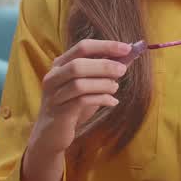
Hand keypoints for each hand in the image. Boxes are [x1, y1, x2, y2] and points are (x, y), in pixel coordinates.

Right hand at [29, 39, 129, 153]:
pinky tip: (113, 102)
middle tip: (123, 70)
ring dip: (103, 84)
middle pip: (78, 65)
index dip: (106, 46)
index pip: (83, 47)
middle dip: (104, 66)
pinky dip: (101, 99)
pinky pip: (82, 102)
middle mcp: (53, 77)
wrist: (52, 134)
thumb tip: (129, 56)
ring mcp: (54, 95)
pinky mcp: (59, 112)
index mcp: (61, 64)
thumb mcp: (90, 84)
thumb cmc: (73, 105)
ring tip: (115, 88)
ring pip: (79, 84)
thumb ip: (105, 70)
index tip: (127, 48)